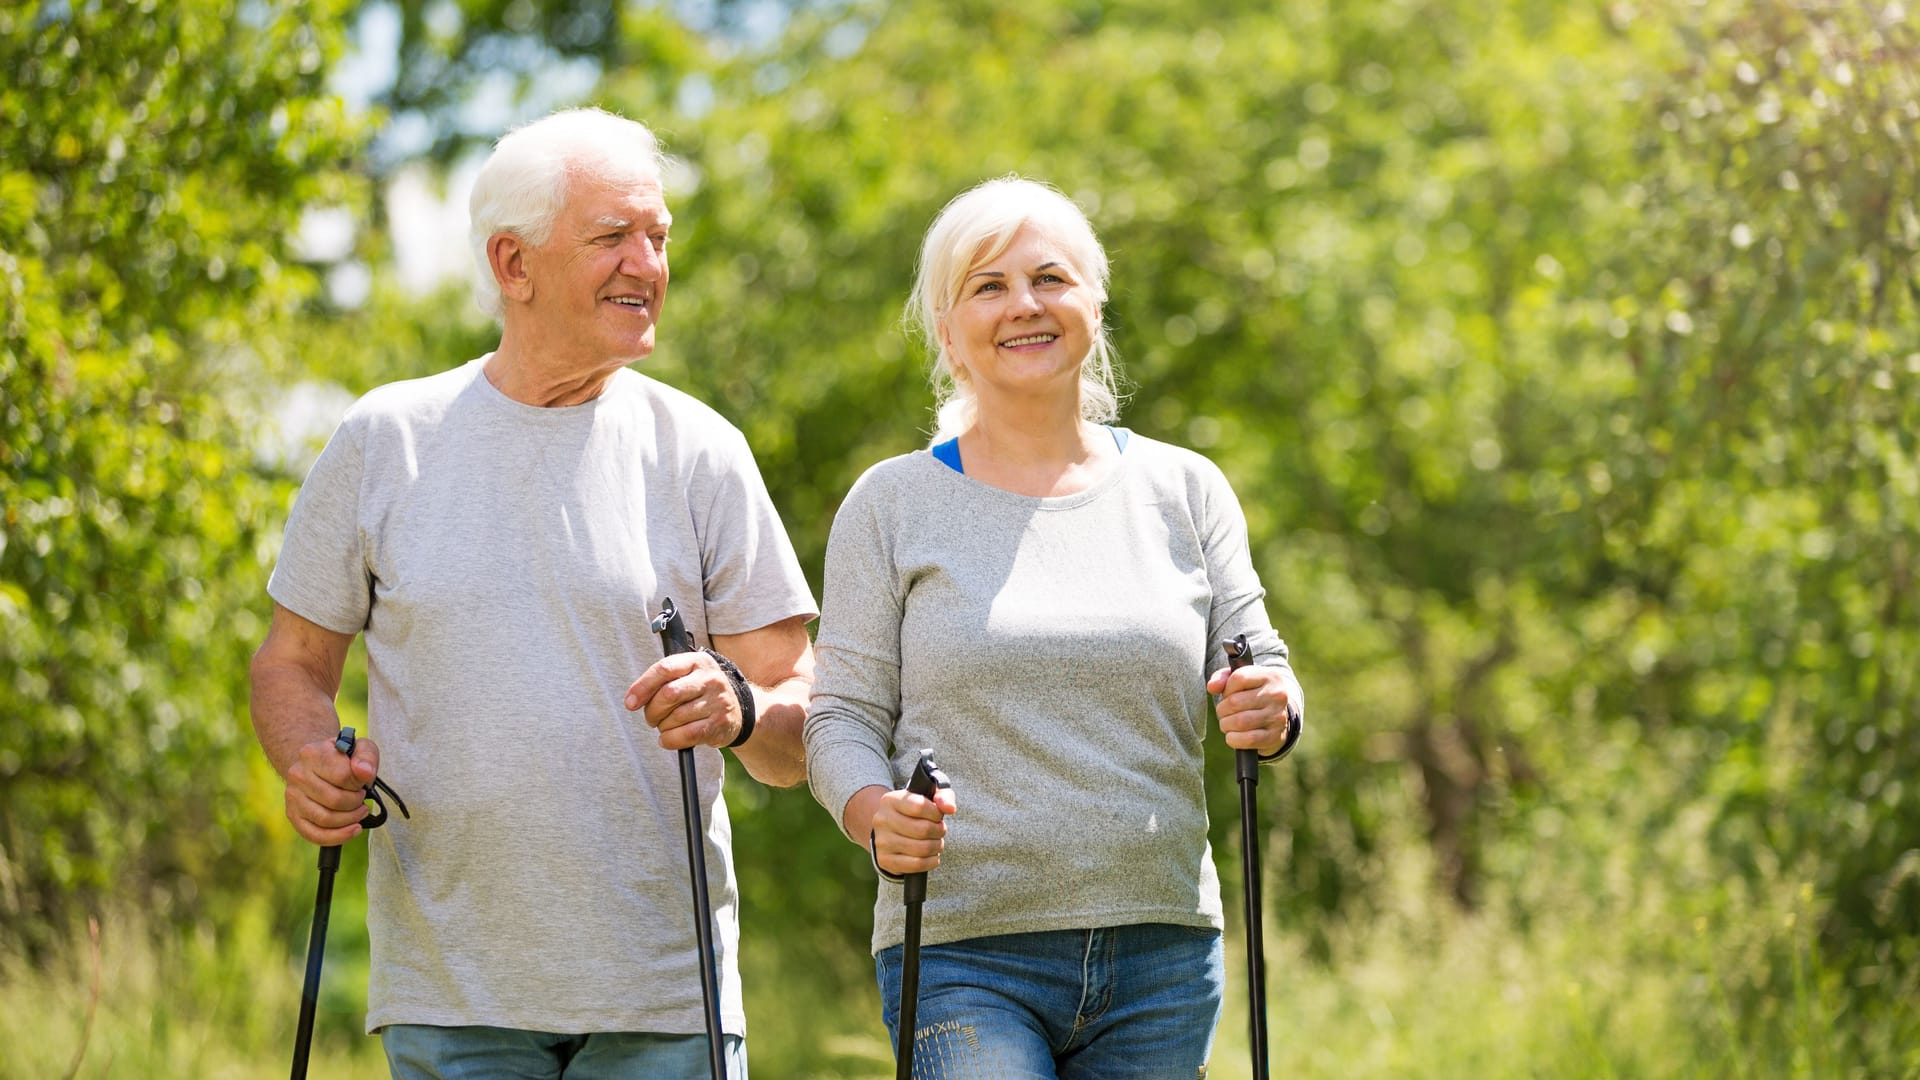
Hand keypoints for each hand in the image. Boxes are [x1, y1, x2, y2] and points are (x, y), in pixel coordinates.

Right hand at [284, 732, 378, 845]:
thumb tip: (365, 772)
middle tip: (362, 798)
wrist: (318, 764)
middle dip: (356, 803)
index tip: (362, 783)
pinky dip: (338, 837)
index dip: (359, 783)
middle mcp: (297, 775)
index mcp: (312, 753)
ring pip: (326, 819)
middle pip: (334, 800)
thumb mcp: (360, 748)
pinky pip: (314, 835)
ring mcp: (293, 797)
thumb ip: (366, 757)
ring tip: (359, 812)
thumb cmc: (343, 758)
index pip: (343, 776)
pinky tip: (353, 830)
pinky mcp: (293, 815)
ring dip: (350, 820)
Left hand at [625, 651, 743, 749]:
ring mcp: (718, 701)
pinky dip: (671, 740)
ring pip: (676, 717)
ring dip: (663, 727)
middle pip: (668, 694)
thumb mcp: (688, 676)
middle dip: (653, 711)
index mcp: (697, 661)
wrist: (740, 710)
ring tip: (666, 726)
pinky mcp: (720, 723)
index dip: (643, 686)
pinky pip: (687, 735)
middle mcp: (710, 678)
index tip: (630, 702)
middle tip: (652, 718)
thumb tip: (633, 699)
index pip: (665, 668)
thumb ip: (664, 680)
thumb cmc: (702, 693)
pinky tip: (668, 739)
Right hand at [863, 783, 958, 877]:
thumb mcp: (928, 797)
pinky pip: (916, 864)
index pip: (920, 806)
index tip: (938, 815)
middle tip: (940, 830)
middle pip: (923, 829)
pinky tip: (933, 856)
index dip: (936, 813)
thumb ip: (943, 797)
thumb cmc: (914, 812)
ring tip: (937, 842)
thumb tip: (950, 808)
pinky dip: (931, 862)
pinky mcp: (885, 860)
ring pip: (922, 849)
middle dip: (939, 831)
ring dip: (937, 846)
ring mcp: (882, 842)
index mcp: (890, 800)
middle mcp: (882, 820)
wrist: (891, 831)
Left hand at [1208, 663, 1296, 755]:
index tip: (1228, 694)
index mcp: (1269, 676)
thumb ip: (1222, 678)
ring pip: (1240, 722)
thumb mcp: (1239, 680)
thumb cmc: (1252, 694)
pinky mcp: (1275, 736)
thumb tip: (1212, 687)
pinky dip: (1234, 739)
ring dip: (1226, 725)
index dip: (1227, 688)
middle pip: (1235, 702)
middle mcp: (1277, 695)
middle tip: (1223, 713)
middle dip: (1222, 710)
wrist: (1275, 717)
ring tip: (1227, 724)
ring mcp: (1278, 716)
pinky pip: (1249, 739)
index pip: (1239, 678)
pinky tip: (1233, 735)